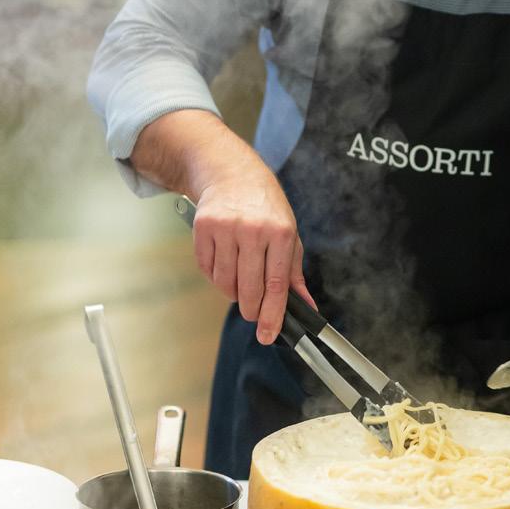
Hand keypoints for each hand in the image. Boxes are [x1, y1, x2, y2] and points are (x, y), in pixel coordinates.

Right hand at [191, 170, 314, 343]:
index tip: (268, 334)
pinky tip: (225, 264)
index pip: (276, 284)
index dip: (272, 315)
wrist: (233, 174)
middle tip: (252, 312)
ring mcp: (226, 228)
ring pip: (225, 283)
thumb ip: (294, 273)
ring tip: (240, 279)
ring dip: (233, 291)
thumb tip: (306, 307)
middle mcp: (253, 230)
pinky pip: (207, 269)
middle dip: (251, 309)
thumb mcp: (289, 234)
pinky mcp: (203, 228)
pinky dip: (215, 277)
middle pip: (249, 288)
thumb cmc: (265, 207)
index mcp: (280, 232)